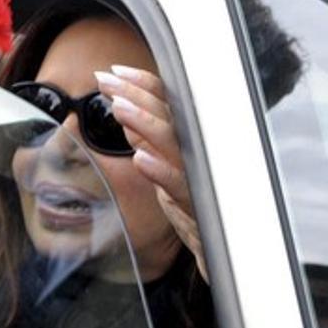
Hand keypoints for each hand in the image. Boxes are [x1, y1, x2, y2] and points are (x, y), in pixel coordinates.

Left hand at [96, 66, 207, 280]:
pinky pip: (179, 186)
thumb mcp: (163, 170)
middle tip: (106, 80)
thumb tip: (127, 117)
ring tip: (118, 107)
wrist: (221, 255)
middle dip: (136, 95)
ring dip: (145, 124)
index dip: (142, 86)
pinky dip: (160, 170)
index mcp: (187, 143)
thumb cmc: (195, 209)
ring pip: (173, 144)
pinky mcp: (197, 207)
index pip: (167, 105)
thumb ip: (147, 143)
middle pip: (168, 116)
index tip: (112, 72)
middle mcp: (196, 155)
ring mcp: (198, 178)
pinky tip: (140, 158)